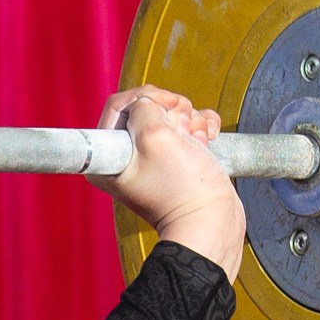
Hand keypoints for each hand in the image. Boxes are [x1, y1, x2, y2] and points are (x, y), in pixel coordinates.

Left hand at [99, 85, 244, 279]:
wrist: (212, 221)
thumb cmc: (181, 188)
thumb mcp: (155, 137)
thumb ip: (144, 107)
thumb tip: (150, 102)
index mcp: (107, 157)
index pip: (119, 104)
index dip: (145, 98)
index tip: (164, 109)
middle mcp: (126, 156)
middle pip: (149, 106)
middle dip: (172, 111)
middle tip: (181, 132)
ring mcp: (154, 156)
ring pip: (172, 113)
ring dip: (191, 120)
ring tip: (195, 142)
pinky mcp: (177, 156)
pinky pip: (190, 125)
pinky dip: (202, 127)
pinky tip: (206, 141)